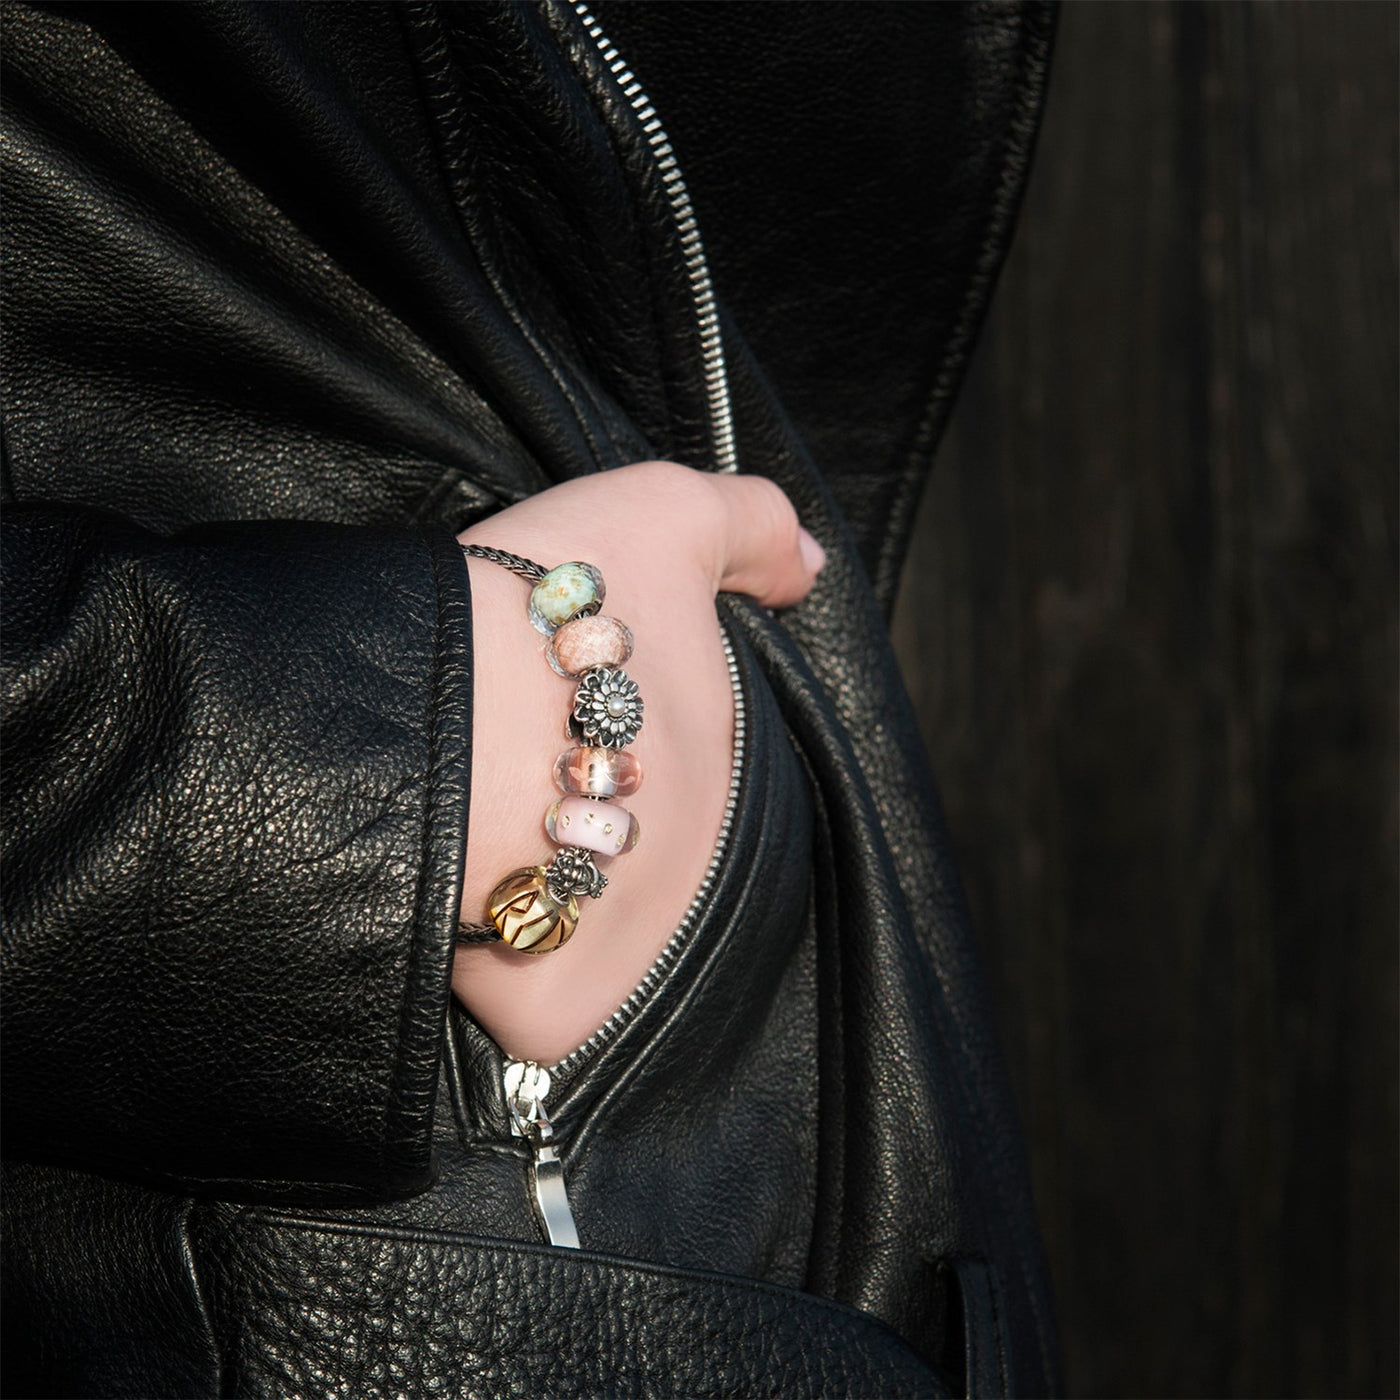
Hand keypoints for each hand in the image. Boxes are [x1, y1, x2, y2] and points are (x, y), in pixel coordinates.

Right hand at [455, 461, 823, 1062]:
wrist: (427, 713)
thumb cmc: (546, 613)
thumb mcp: (664, 516)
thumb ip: (752, 528)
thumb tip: (810, 570)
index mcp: (731, 762)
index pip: (702, 774)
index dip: (636, 747)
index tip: (570, 722)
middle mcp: (708, 867)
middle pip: (659, 856)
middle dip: (605, 827)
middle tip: (526, 785)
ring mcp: (643, 952)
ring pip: (609, 933)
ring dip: (563, 901)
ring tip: (490, 852)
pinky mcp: (565, 1016)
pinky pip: (546, 1010)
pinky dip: (513, 975)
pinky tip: (471, 919)